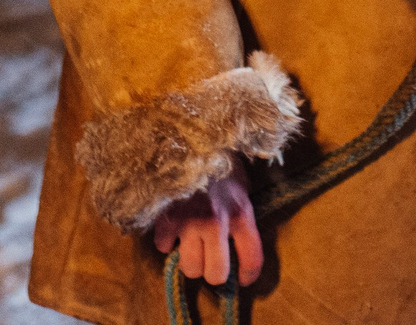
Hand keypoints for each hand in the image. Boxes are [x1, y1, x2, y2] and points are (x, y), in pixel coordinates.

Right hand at [150, 168, 262, 287]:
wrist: (188, 137)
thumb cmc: (219, 160)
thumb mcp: (240, 184)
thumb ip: (240, 212)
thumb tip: (238, 241)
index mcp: (241, 213)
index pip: (252, 257)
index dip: (249, 274)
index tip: (243, 279)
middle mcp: (217, 223)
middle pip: (215, 274)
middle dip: (213, 272)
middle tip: (210, 261)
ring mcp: (190, 223)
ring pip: (190, 268)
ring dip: (190, 261)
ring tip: (191, 246)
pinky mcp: (166, 218)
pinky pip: (163, 247)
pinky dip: (166, 242)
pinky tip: (172, 229)